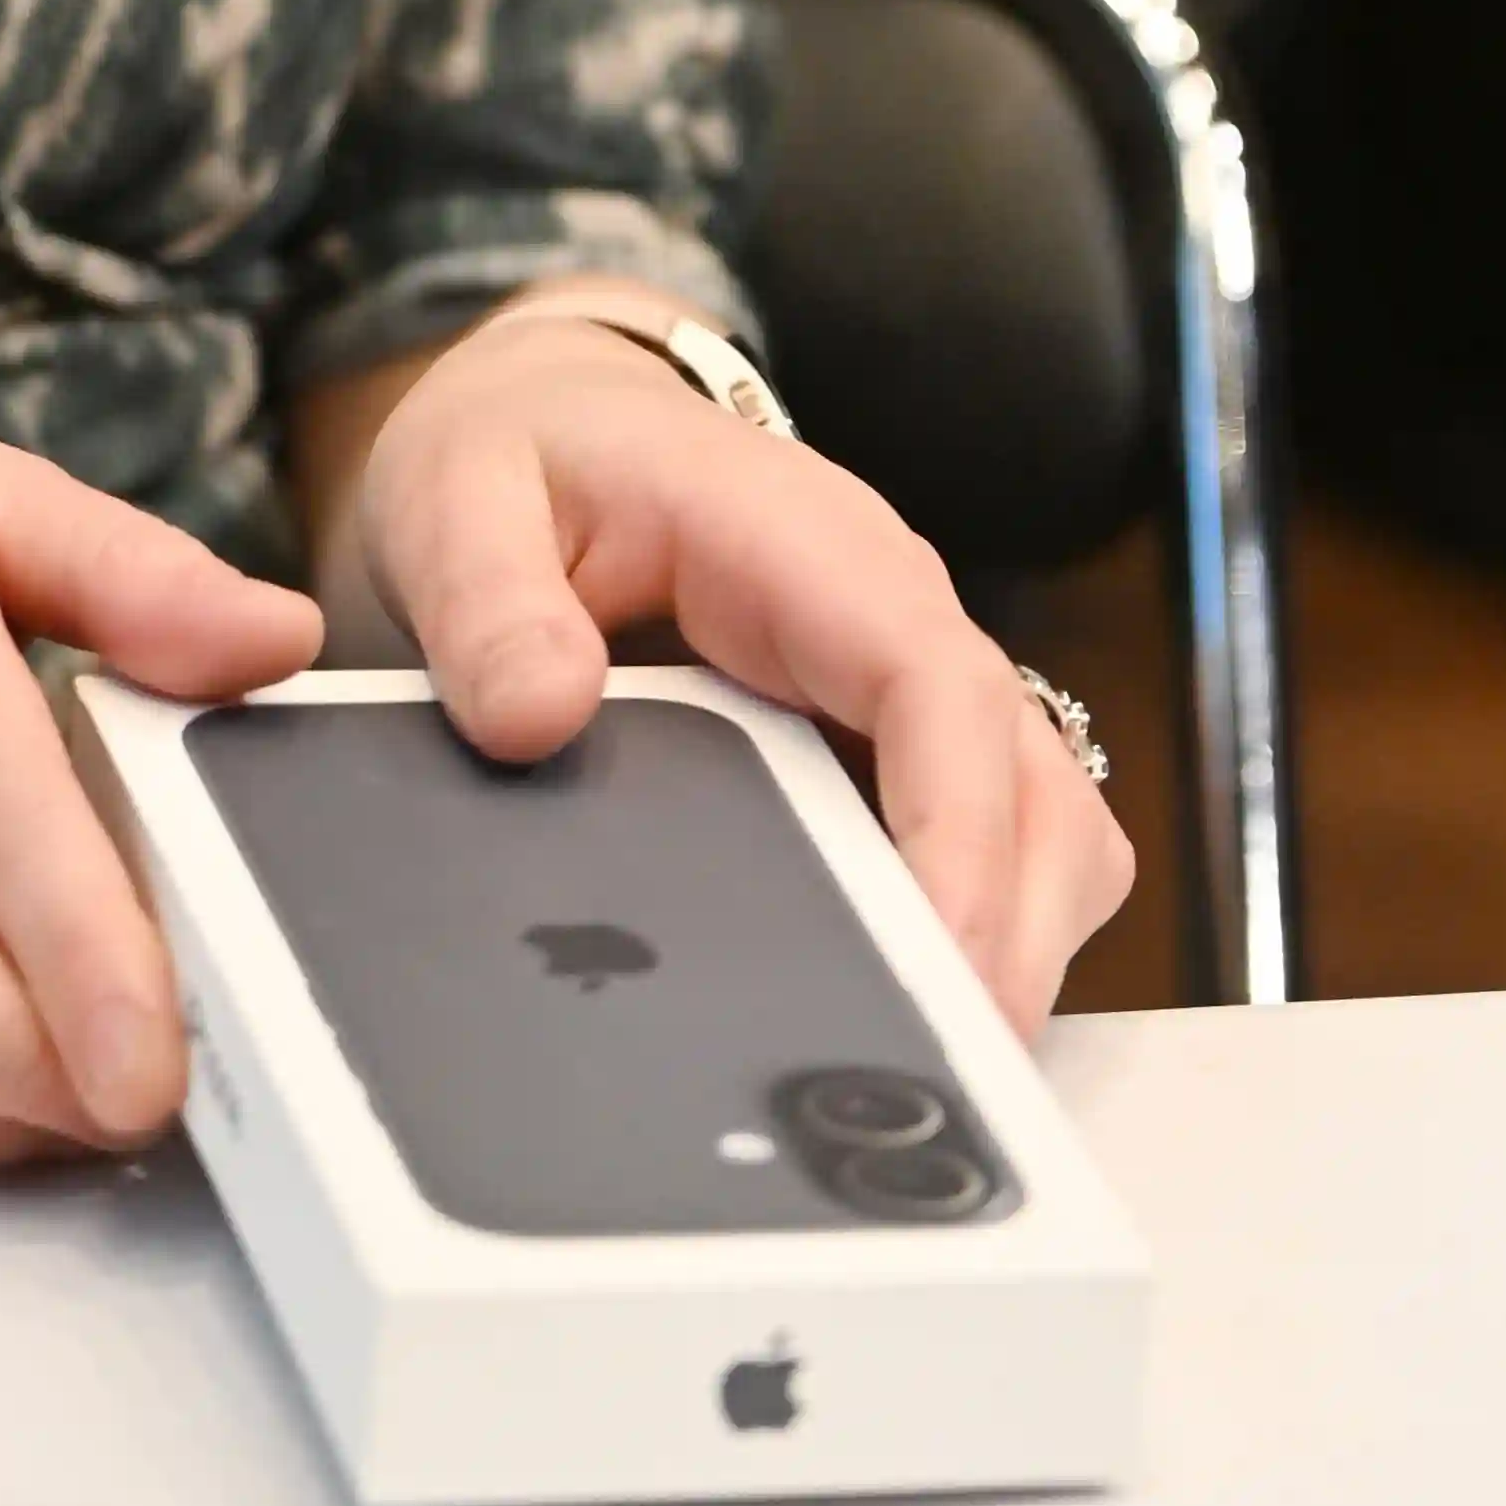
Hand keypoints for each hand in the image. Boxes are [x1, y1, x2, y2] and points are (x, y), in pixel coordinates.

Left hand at [347, 308, 1132, 1035]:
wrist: (556, 428)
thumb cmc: (528, 456)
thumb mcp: (461, 496)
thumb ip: (485, 600)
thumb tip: (536, 716)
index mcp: (811, 549)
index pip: (939, 687)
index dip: (959, 833)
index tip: (943, 963)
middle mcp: (893, 621)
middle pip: (1033, 787)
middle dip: (1009, 937)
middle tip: (936, 1077)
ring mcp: (905, 691)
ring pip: (1043, 831)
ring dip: (1009, 947)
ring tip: (921, 1070)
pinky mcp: (891, 750)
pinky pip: (985, 853)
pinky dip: (971, 939)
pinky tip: (888, 1019)